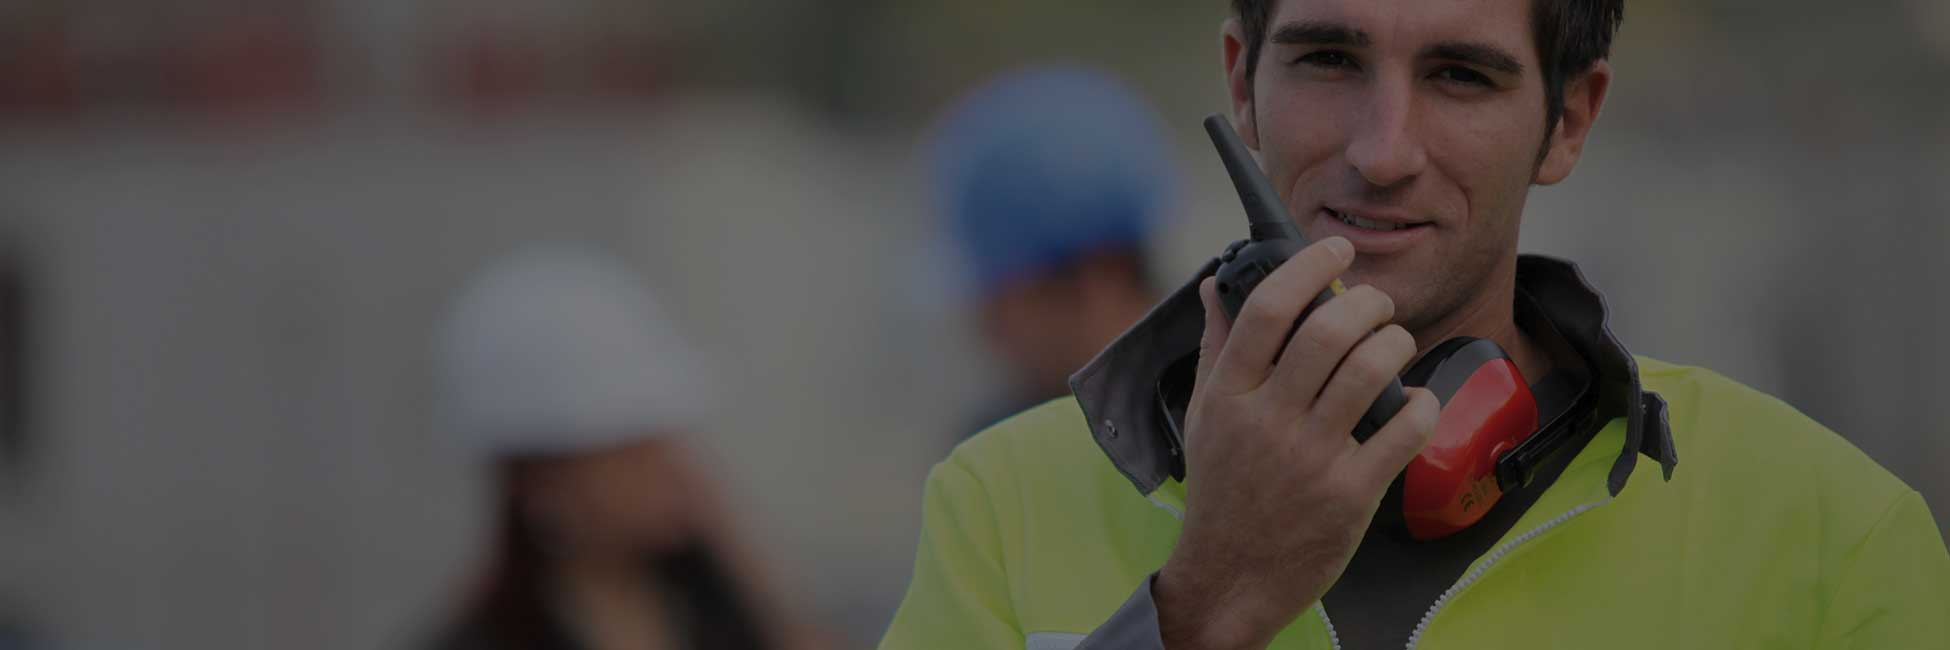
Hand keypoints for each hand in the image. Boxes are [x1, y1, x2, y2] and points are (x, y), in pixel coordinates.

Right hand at [1155, 237, 1439, 648]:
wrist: (1231, 577)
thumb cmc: (1223, 491)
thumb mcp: (1205, 415)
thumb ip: (1216, 345)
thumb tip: (1216, 283)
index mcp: (1229, 395)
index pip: (1268, 309)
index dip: (1309, 266)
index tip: (1336, 249)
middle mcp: (1268, 421)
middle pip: (1329, 331)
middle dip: (1369, 302)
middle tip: (1377, 306)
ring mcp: (1311, 458)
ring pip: (1372, 370)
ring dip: (1397, 343)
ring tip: (1396, 345)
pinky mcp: (1351, 493)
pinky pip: (1405, 429)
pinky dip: (1422, 404)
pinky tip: (1415, 403)